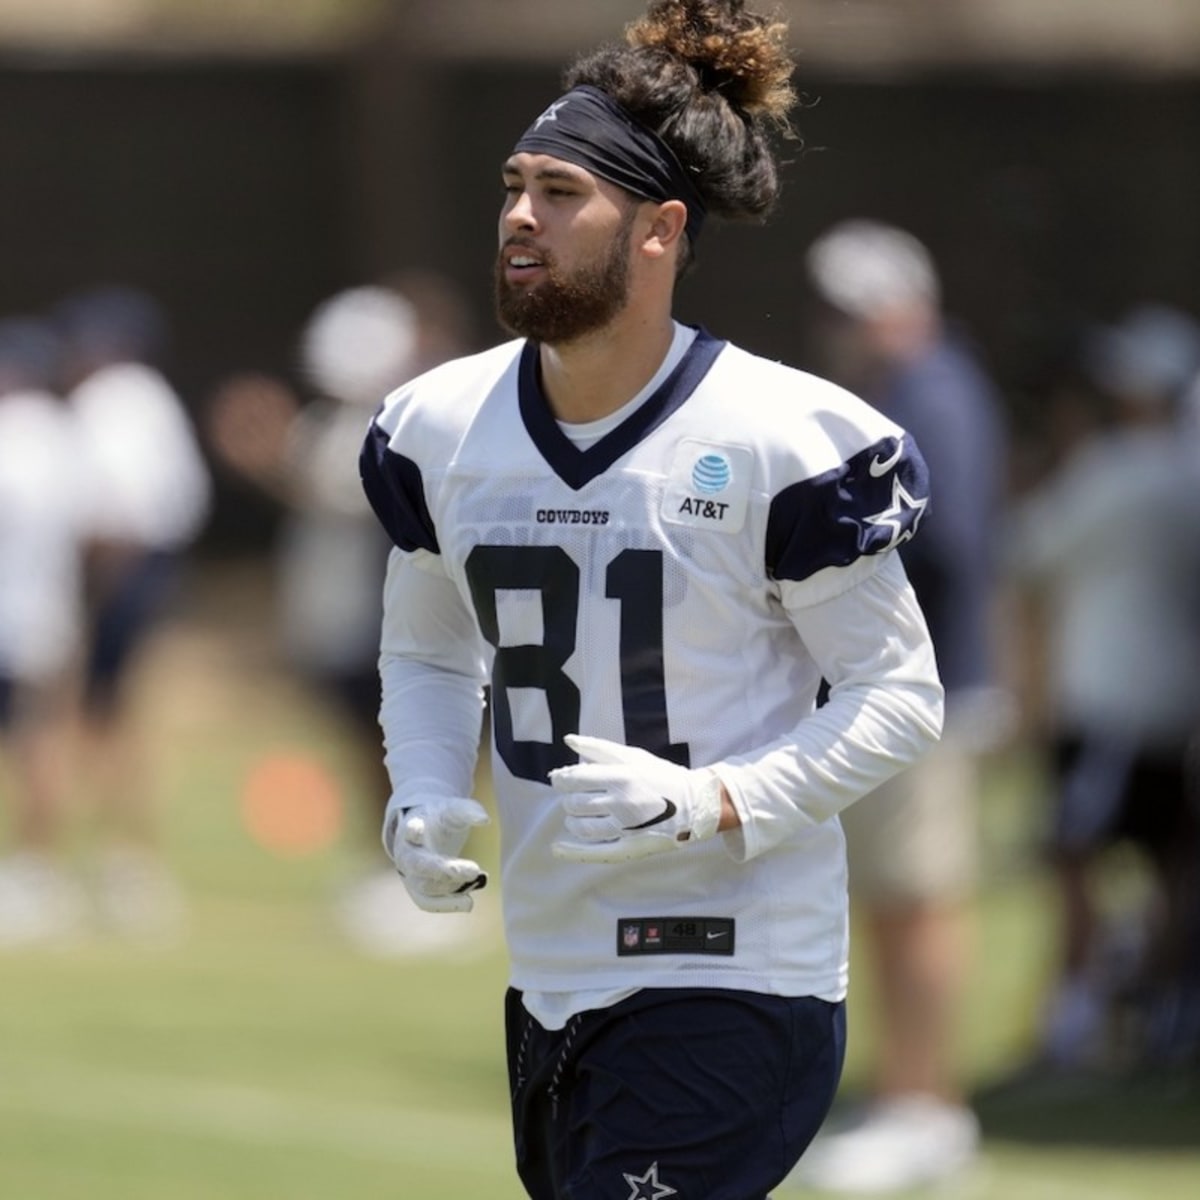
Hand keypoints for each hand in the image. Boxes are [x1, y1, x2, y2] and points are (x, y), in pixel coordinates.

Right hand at [382, 794, 488, 911]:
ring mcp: (410, 874)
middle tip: (474, 870)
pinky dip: (447, 904)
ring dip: (450, 888)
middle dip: (444, 870)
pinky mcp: (417, 889)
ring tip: (477, 880)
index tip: (418, 829)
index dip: (413, 830)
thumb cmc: (437, 819)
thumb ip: (467, 811)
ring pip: (424, 887)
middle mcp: (406, 853)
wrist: (421, 833)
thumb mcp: (451, 809)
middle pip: (419, 864)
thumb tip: (486, 819)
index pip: (410, 829)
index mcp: (412, 827)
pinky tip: (469, 903)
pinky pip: (428, 902)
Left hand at [549, 734, 723, 862]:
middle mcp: (622, 803)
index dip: (561, 780)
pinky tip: (557, 848)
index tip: (560, 779)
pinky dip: (572, 852)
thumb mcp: (633, 756)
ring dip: (572, 821)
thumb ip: (599, 748)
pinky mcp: (630, 848)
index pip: (575, 780)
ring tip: (576, 815)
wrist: (697, 804)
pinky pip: (595, 852)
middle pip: (575, 804)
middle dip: (569, 800)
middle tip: (575, 797)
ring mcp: (626, 829)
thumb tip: (568, 739)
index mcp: (622, 777)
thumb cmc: (661, 776)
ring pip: (582, 827)